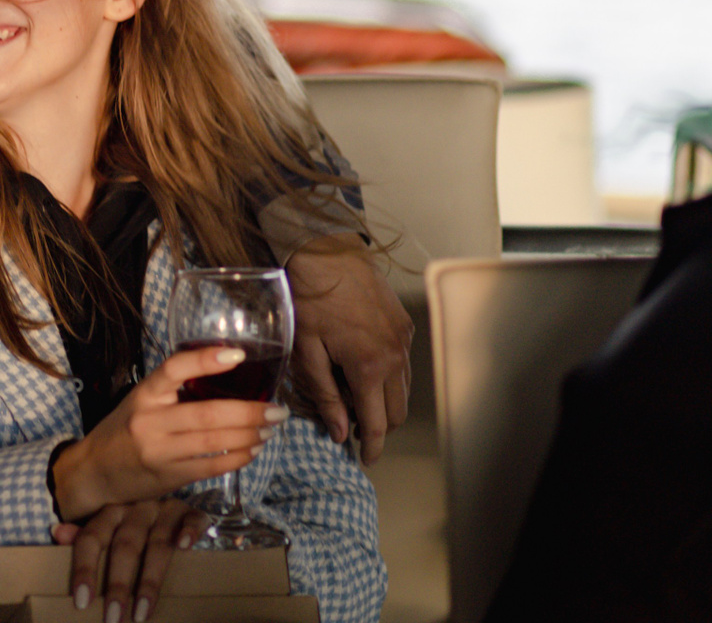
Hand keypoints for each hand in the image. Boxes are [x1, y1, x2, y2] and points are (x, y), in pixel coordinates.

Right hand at [50, 345, 287, 521]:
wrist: (93, 472)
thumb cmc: (123, 430)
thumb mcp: (141, 402)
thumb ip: (174, 393)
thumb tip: (227, 379)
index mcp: (144, 394)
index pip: (174, 369)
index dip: (205, 360)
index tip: (238, 355)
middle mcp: (150, 420)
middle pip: (207, 413)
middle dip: (249, 411)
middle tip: (277, 410)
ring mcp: (159, 451)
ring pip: (213, 442)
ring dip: (249, 436)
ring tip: (269, 429)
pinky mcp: (168, 477)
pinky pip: (211, 467)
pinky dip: (237, 458)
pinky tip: (252, 451)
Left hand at [54, 499, 209, 622]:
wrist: (168, 492)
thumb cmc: (133, 525)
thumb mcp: (108, 529)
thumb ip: (85, 536)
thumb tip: (56, 534)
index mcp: (111, 512)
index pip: (92, 538)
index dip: (85, 569)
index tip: (82, 602)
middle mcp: (136, 508)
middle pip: (125, 546)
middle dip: (118, 584)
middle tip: (114, 618)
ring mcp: (165, 509)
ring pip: (158, 543)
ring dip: (150, 580)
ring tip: (143, 613)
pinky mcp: (190, 511)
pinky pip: (192, 519)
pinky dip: (189, 531)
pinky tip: (184, 547)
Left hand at [286, 236, 412, 462]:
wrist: (326, 252)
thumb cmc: (308, 299)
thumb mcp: (306, 351)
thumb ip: (325, 395)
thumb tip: (341, 431)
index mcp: (369, 367)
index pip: (377, 422)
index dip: (374, 446)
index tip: (368, 460)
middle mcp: (394, 356)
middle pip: (398, 411)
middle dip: (381, 426)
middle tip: (357, 430)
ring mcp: (403, 338)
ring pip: (405, 388)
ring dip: (387, 401)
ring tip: (359, 401)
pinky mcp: (404, 323)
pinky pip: (404, 363)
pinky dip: (391, 376)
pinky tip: (368, 371)